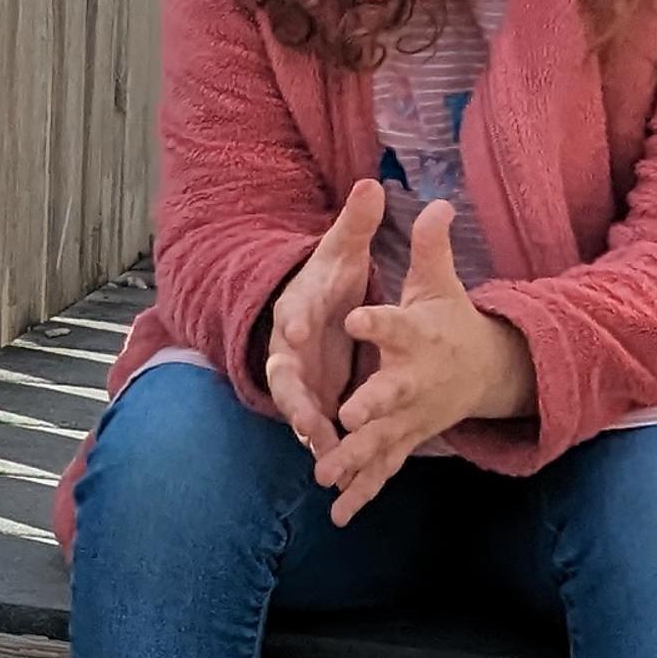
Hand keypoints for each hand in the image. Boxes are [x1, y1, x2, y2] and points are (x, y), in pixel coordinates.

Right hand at [259, 179, 389, 466]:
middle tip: (307, 417)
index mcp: (299, 309)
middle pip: (285, 375)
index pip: (292, 313)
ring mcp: (298, 380)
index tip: (300, 328)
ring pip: (297, 410)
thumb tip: (371, 184)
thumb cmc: (327, 281)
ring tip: (323, 452)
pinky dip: (322, 449)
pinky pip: (313, 429)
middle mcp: (289, 349)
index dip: (295, 320)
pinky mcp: (310, 402)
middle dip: (294, 397)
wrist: (308, 310)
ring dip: (309, 432)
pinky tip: (338, 473)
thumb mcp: (343, 252)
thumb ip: (355, 225)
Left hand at [323, 204, 533, 521]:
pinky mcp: (406, 440)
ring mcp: (411, 415)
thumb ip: (430, 249)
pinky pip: (383, 469)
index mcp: (418, 335)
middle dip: (371, 404)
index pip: (395, 323)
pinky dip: (362, 493)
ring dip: (355, 458)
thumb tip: (437, 203)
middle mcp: (415, 379)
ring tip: (325, 475)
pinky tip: (338, 516)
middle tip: (349, 416)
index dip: (376, 320)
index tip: (355, 314)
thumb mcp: (439, 285)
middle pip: (391, 392)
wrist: (484, 370)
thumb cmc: (450, 321)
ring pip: (381, 439)